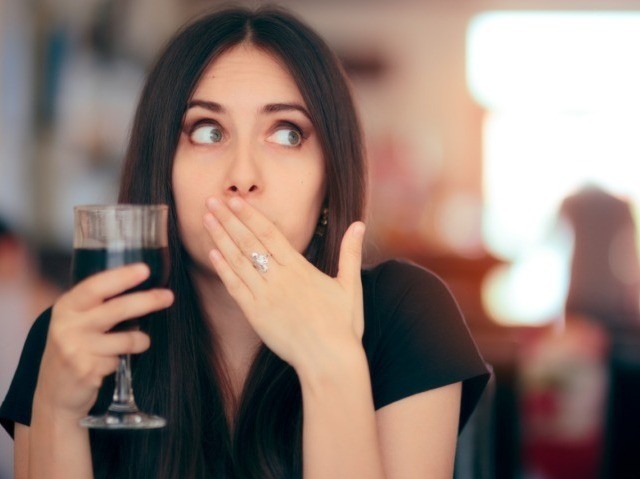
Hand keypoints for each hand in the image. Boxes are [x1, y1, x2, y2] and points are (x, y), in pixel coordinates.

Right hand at [34, 264, 173, 419]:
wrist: (55, 392)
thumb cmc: (75, 348)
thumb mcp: (77, 321)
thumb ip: (99, 304)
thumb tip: (142, 286)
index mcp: (67, 306)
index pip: (95, 286)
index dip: (121, 277)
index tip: (145, 270)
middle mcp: (68, 325)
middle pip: (116, 309)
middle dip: (147, 301)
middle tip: (168, 296)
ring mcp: (76, 349)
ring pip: (126, 338)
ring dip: (141, 340)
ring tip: (139, 342)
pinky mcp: (86, 370)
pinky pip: (119, 360)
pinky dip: (121, 360)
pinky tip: (110, 363)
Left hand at [203, 196, 365, 370]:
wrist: (330, 360)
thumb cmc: (343, 325)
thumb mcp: (350, 286)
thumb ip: (350, 253)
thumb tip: (359, 224)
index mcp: (300, 268)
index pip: (269, 233)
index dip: (249, 215)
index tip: (234, 200)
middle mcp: (279, 278)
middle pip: (249, 242)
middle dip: (228, 220)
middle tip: (211, 201)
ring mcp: (265, 296)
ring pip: (238, 261)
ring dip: (221, 239)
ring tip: (206, 220)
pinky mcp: (256, 315)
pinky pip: (235, 287)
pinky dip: (223, 269)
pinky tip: (213, 254)